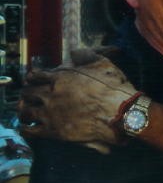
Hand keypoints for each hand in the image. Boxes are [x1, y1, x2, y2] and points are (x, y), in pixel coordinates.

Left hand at [18, 49, 136, 153]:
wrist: (118, 112)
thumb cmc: (112, 87)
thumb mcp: (102, 63)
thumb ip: (85, 55)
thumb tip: (73, 51)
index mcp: (61, 77)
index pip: (36, 75)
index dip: (33, 77)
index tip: (34, 80)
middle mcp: (51, 94)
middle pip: (28, 92)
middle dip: (28, 92)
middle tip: (30, 95)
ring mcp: (50, 113)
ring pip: (26, 110)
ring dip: (25, 109)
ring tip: (27, 110)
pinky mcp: (53, 131)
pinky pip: (30, 130)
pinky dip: (26, 127)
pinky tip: (27, 126)